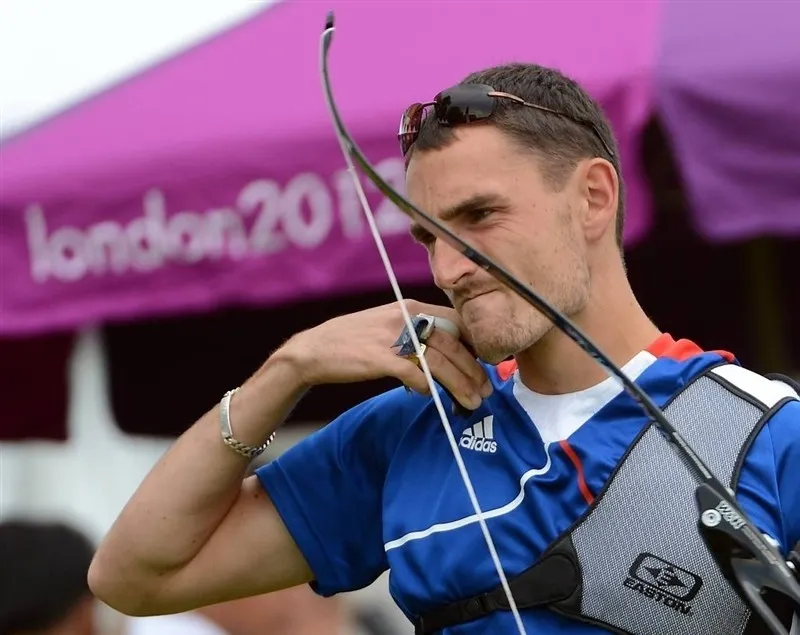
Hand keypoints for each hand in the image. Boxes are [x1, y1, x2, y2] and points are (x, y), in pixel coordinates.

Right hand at [280, 300, 492, 409]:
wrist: (313, 351)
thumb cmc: (351, 342)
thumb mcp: (387, 325)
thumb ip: (415, 333)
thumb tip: (444, 355)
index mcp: (411, 308)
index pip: (455, 321)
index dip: (474, 343)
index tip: (485, 363)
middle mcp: (406, 319)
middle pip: (453, 345)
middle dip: (474, 370)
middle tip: (486, 390)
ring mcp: (394, 338)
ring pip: (441, 363)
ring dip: (460, 385)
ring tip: (473, 402)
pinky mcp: (381, 359)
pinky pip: (416, 376)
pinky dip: (428, 388)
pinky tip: (433, 397)